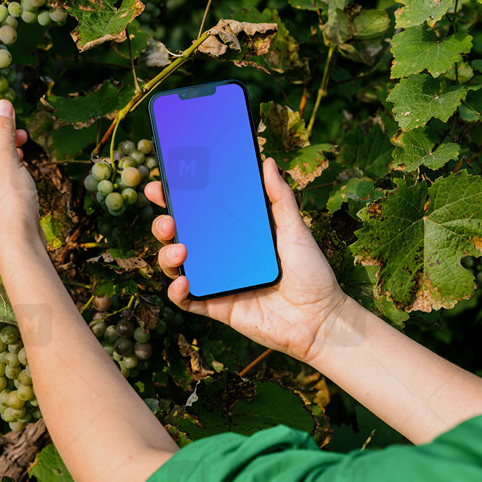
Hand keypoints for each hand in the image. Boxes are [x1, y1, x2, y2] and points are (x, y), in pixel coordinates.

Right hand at [146, 157, 349, 362]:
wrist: (320, 318)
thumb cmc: (310, 272)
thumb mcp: (295, 230)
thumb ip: (280, 197)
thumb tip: (269, 162)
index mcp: (234, 234)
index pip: (198, 212)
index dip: (175, 198)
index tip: (161, 184)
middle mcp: (219, 255)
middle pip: (178, 236)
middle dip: (163, 224)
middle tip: (168, 219)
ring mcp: (215, 281)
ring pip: (175, 265)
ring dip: (167, 255)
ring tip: (179, 249)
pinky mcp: (216, 306)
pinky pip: (186, 300)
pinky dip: (177, 291)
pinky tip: (184, 280)